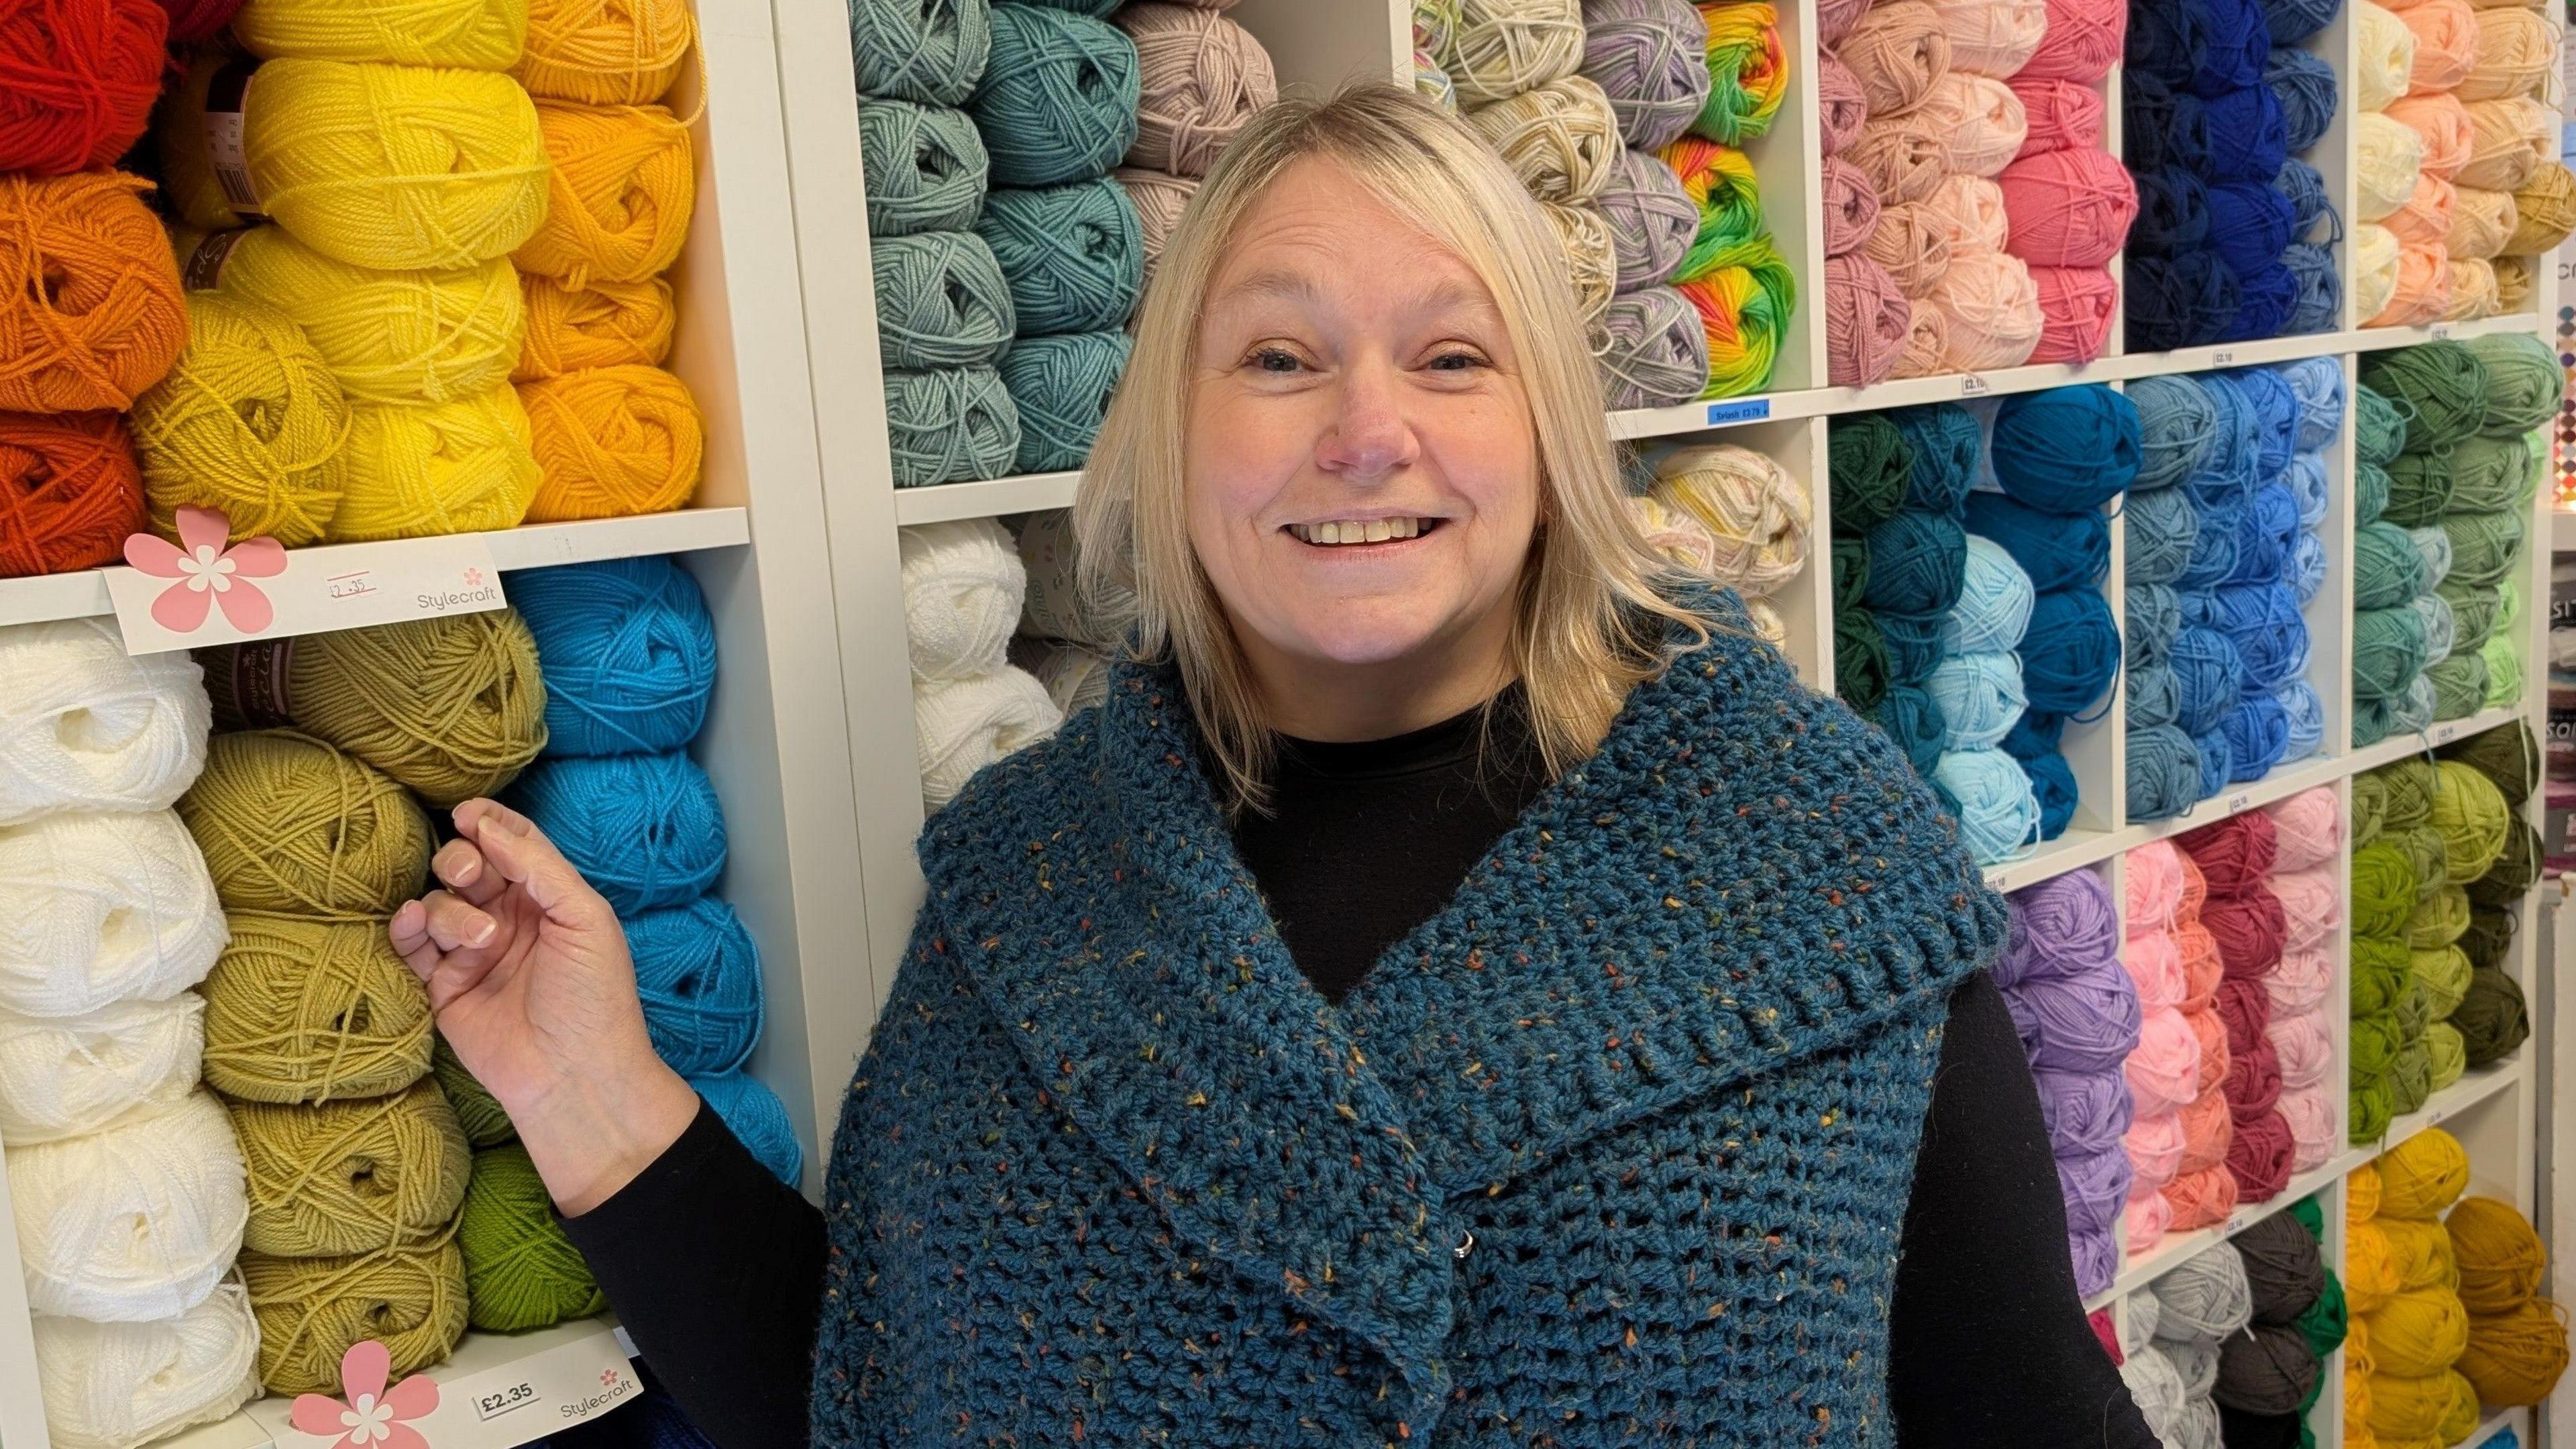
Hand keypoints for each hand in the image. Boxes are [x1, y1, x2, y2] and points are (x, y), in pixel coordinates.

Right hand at [390, 798, 698, 1214]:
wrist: (574, 1075)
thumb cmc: (595, 996)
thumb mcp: (584, 918)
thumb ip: (539, 866)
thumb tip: (489, 825)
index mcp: (549, 898)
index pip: (513, 845)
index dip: (489, 823)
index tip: (468, 813)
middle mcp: (509, 920)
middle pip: (467, 866)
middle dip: (461, 859)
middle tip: (470, 873)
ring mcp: (472, 953)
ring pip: (439, 902)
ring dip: (451, 909)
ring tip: (482, 940)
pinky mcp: (442, 987)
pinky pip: (411, 945)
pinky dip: (407, 927)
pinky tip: (416, 923)